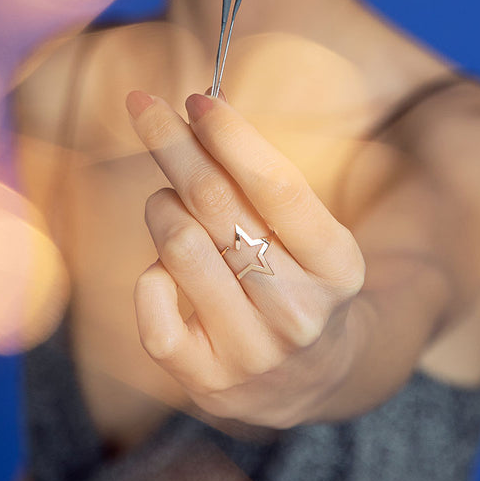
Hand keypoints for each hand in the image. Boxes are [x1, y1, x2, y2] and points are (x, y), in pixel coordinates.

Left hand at [126, 90, 364, 427]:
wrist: (312, 377)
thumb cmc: (299, 280)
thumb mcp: (308, 234)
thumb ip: (261, 185)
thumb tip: (197, 117)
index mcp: (336, 265)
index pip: (277, 186)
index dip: (231, 135)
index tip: (196, 98)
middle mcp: (298, 311)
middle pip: (217, 206)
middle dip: (172, 144)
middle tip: (143, 105)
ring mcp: (252, 352)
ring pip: (179, 246)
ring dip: (162, 207)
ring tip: (170, 203)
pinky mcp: (207, 382)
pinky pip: (152, 307)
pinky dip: (148, 275)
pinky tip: (163, 270)